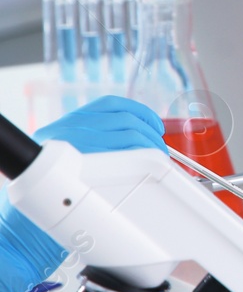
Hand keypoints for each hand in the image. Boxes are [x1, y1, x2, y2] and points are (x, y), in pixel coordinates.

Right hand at [35, 96, 166, 154]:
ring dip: (150, 145)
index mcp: (73, 118)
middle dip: (151, 132)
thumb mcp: (70, 141)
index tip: (154, 123)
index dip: (140, 111)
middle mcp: (74, 126)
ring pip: (129, 136)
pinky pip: (123, 154)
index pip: (112, 103)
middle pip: (126, 120)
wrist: (32, 187)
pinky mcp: (86, 162)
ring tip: (157, 155)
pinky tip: (144, 163)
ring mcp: (79, 143)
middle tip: (160, 144)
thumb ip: (96, 131)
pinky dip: (140, 156)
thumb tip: (139, 130)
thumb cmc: (56, 167)